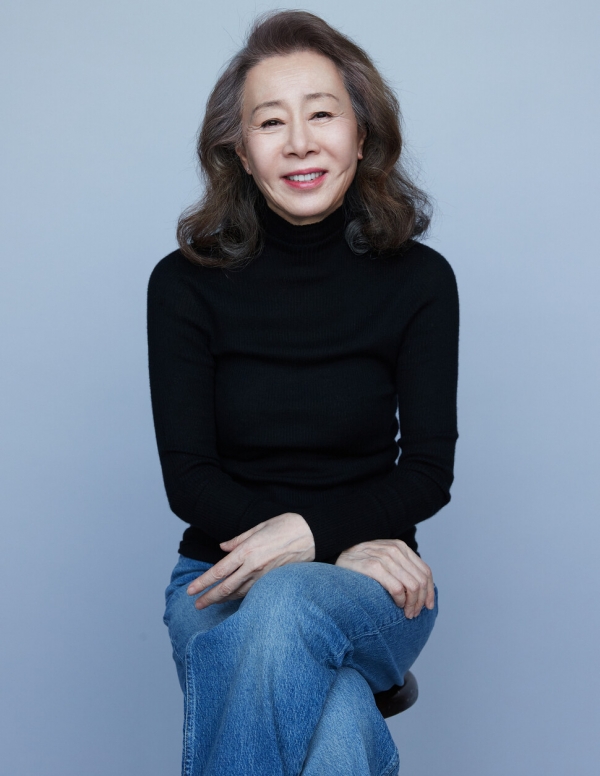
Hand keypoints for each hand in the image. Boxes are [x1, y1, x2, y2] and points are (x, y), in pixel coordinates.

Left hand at [187, 513, 314, 609]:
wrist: (313, 535)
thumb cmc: (287, 525)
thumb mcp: (259, 526)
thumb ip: (239, 539)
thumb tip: (223, 547)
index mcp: (247, 550)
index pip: (219, 571)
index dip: (203, 582)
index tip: (191, 590)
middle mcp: (253, 566)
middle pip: (225, 587)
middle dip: (209, 598)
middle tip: (197, 605)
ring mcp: (264, 575)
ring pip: (238, 592)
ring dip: (222, 600)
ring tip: (211, 604)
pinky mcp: (274, 580)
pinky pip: (252, 592)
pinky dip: (240, 597)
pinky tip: (233, 599)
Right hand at [335, 540, 434, 617]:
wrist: (336, 557)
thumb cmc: (360, 564)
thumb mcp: (384, 560)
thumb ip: (401, 568)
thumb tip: (422, 589)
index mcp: (401, 547)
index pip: (425, 571)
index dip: (430, 591)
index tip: (428, 606)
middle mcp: (395, 549)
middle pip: (421, 580)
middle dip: (420, 601)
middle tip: (413, 614)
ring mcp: (384, 557)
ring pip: (412, 586)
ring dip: (412, 604)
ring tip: (406, 613)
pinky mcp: (372, 567)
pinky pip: (397, 588)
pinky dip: (400, 600)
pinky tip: (396, 605)